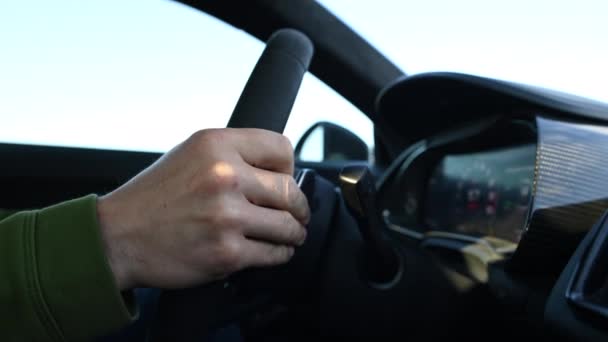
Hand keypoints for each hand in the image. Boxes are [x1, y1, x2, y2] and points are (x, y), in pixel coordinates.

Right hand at [96, 128, 309, 290]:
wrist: (117, 237)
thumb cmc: (154, 197)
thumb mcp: (190, 154)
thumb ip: (233, 154)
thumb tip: (278, 168)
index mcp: (216, 145)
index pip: (282, 149)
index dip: (289, 167)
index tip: (285, 180)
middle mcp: (225, 176)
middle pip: (291, 191)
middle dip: (299, 207)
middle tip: (297, 214)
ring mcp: (227, 216)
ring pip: (288, 226)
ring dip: (293, 233)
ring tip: (290, 234)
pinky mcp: (227, 253)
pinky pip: (274, 254)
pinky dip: (279, 254)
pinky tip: (272, 250)